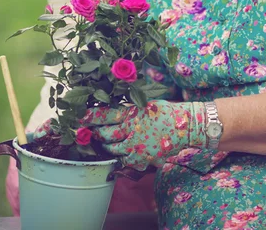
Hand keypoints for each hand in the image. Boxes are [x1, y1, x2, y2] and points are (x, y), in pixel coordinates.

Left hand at [81, 100, 206, 169]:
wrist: (185, 125)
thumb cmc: (166, 111)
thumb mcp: (146, 103)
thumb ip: (129, 109)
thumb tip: (114, 111)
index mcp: (131, 115)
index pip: (105, 115)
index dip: (91, 117)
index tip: (80, 118)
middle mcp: (131, 132)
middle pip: (106, 135)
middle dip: (98, 133)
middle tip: (93, 132)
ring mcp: (136, 147)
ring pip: (114, 150)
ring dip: (108, 146)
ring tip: (107, 143)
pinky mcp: (143, 159)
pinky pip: (126, 161)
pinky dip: (123, 157)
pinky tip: (125, 152)